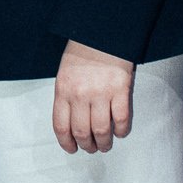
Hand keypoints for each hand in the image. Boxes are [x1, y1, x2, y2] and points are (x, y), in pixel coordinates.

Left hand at [51, 40, 133, 154]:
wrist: (102, 33)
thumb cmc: (82, 53)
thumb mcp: (65, 74)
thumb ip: (66, 97)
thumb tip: (72, 124)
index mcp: (63, 90)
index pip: (61, 126)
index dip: (66, 143)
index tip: (72, 149)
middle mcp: (80, 95)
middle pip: (82, 132)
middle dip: (87, 146)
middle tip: (92, 148)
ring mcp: (101, 93)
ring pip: (101, 130)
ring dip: (104, 143)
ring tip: (106, 145)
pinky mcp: (121, 90)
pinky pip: (121, 119)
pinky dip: (121, 130)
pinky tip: (120, 132)